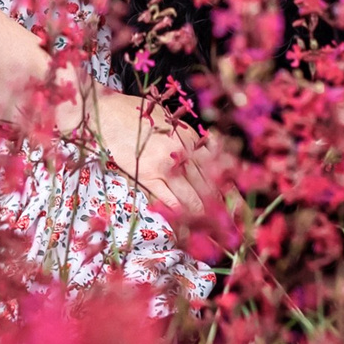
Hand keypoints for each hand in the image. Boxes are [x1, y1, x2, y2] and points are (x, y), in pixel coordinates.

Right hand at [83, 90, 222, 221]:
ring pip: (193, 197)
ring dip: (204, 215)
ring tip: (212, 230)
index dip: (228, 186)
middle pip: (210, 185)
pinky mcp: (148, 177)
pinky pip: (170, 201)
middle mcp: (184, 152)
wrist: (107, 115)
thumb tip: (205, 156)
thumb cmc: (134, 113)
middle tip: (230, 224)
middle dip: (222, 206)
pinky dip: (180, 215)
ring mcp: (167, 166)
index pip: (218, 166)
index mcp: (191, 137)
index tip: (236, 201)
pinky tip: (187, 226)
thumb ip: (187, 138)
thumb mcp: (169, 119)